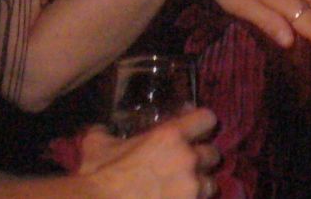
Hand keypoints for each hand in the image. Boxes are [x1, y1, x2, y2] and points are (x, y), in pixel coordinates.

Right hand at [79, 107, 218, 198]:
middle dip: (201, 158)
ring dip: (200, 185)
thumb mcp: (97, 145)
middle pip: (213, 153)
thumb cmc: (100, 177)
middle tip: (185, 164)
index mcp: (170, 136)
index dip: (201, 123)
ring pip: (211, 185)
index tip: (193, 129)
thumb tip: (100, 129)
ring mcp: (191, 191)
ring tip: (183, 190)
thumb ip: (104, 133)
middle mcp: (188, 160)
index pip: (206, 119)